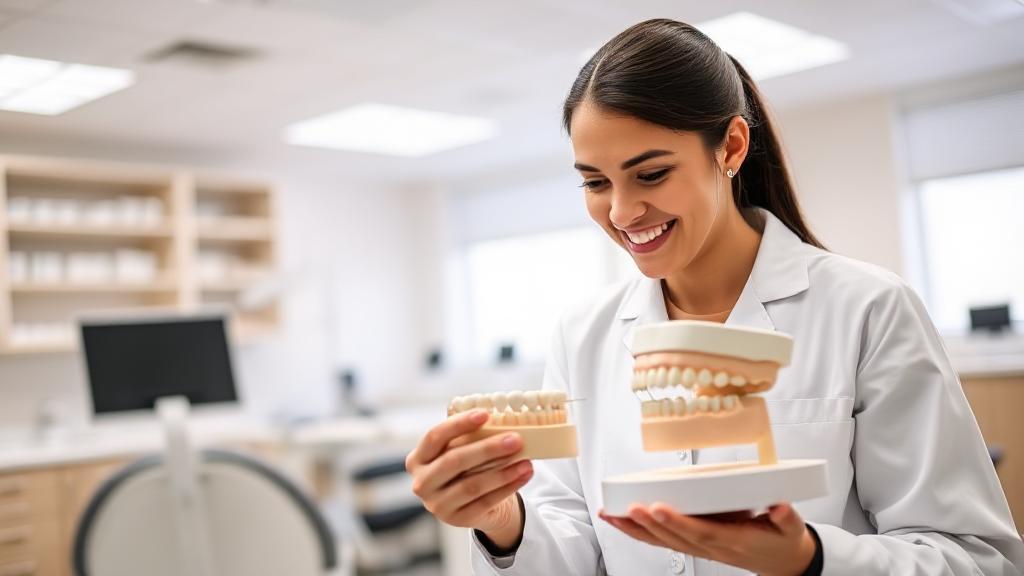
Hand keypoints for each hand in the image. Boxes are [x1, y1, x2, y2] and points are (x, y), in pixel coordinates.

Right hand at [406, 409, 532, 547]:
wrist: (473, 504)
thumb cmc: (467, 468)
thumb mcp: (461, 450)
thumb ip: (471, 437)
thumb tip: (500, 421)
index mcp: (417, 459)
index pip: (435, 436)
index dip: (459, 424)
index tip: (485, 414)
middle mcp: (421, 483)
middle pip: (454, 461)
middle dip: (487, 449)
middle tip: (515, 439)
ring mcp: (437, 505)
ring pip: (472, 485)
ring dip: (503, 471)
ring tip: (526, 460)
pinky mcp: (457, 520)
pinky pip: (486, 502)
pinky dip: (508, 487)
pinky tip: (524, 474)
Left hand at [599, 503, 816, 575]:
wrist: (783, 562)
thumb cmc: (782, 541)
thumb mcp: (791, 528)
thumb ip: (786, 518)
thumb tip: (780, 506)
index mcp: (733, 541)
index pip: (701, 532)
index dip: (678, 522)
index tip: (658, 509)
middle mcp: (712, 548)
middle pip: (675, 539)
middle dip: (649, 524)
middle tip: (627, 508)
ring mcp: (702, 549)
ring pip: (664, 542)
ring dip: (636, 530)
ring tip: (612, 515)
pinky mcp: (696, 545)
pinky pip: (664, 542)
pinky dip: (641, 533)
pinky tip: (623, 522)